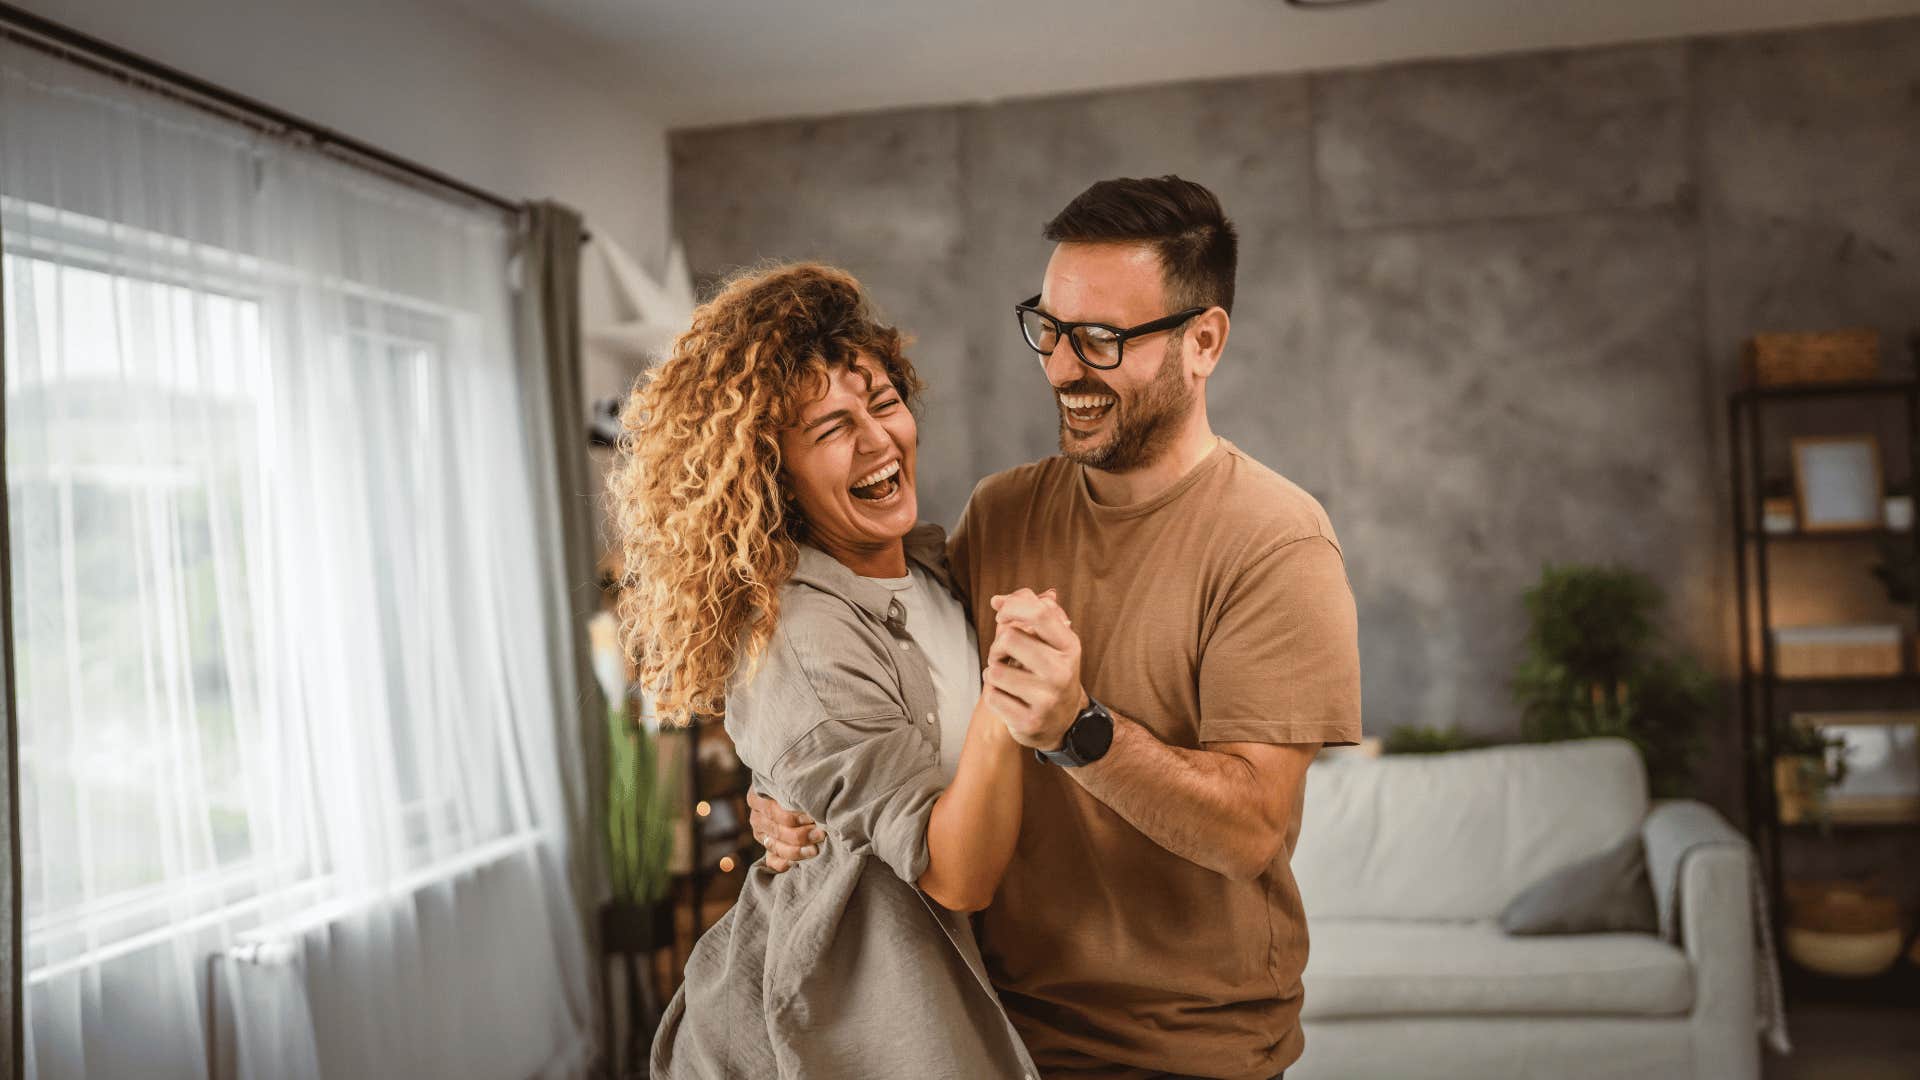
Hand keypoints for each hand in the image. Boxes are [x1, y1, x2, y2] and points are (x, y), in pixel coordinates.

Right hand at [747, 789, 824, 872]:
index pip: (773, 811)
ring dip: (797, 851)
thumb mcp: (793, 779)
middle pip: (777, 830)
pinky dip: (785, 863)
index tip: (812, 817)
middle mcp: (756, 817)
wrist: (802, 794)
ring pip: (776, 848)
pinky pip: (773, 861)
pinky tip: (798, 863)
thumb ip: (796, 786)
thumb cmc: (801, 783)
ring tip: (816, 849)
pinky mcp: (768, 850)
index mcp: (757, 796)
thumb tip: (808, 792)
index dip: (794, 816)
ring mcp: (761, 835)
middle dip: (801, 835)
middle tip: (821, 834)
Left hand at [984, 588, 1087, 750]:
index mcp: (1069, 646)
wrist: (1062, 722)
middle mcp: (1062, 672)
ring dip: (993, 673)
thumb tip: (998, 600)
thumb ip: (1028, 613)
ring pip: (995, 671)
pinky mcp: (1030, 722)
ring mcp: (1047, 699)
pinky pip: (992, 697)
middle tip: (1004, 656)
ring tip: (1008, 679)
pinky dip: (993, 696)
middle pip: (1009, 638)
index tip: (1002, 614)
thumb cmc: (1049, 672)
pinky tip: (1009, 699)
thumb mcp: (1049, 640)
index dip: (1013, 607)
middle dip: (997, 646)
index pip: (1039, 613)